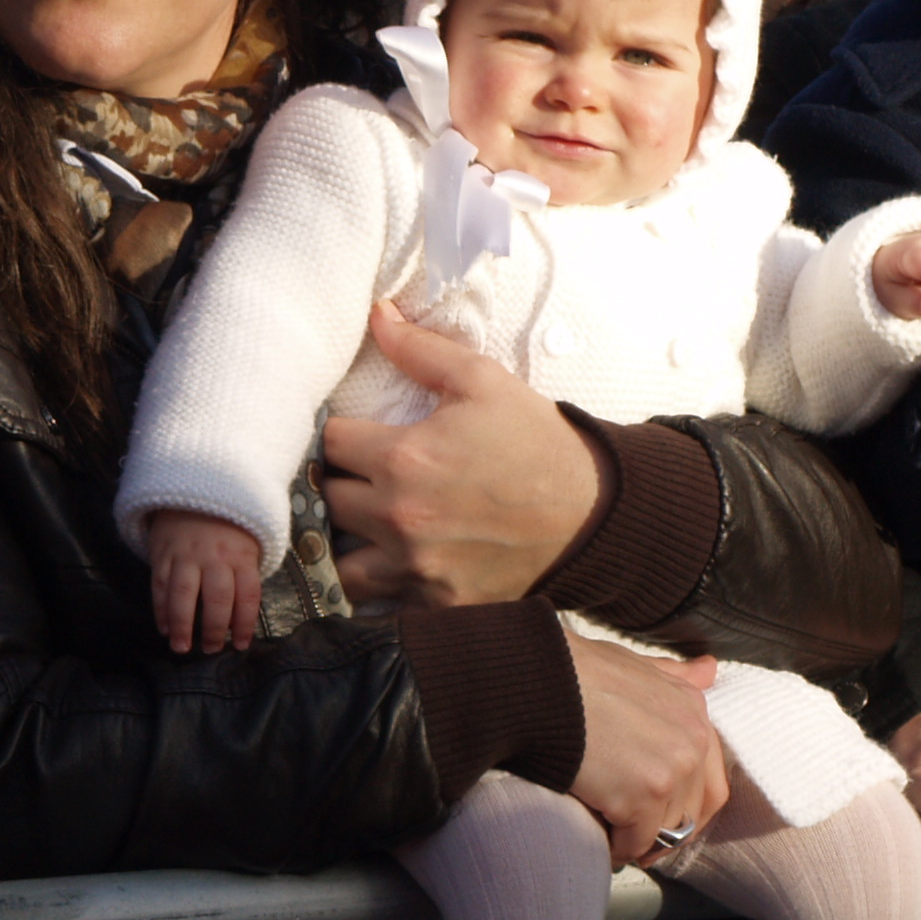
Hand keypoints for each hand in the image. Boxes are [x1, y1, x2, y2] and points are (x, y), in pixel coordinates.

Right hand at [148, 510, 264, 654]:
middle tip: (210, 650)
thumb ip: (245, 577)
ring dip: (182, 624)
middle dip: (213, 629)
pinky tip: (164, 628)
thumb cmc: (227, 528)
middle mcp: (215, 556)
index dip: (244, 624)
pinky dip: (161, 609)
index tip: (240, 645)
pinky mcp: (163, 553)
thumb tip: (239, 620)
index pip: (248, 595)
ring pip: (184, 593)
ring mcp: (186, 555)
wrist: (195, 493)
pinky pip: (160, 584)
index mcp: (241, 556)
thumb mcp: (247, 545)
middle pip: (216, 598)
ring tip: (181, 647)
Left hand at [321, 301, 602, 607]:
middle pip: (328, 499)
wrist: (592, 512)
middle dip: (342, 482)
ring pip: (340, 561)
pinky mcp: (436, 602)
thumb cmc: (537, 442)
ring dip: (349, 541)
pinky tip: (397, 562)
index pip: (331, 442)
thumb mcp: (484, 381)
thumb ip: (421, 350)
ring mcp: (416, 567)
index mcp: (404, 458)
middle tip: (365, 475)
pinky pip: (380, 602)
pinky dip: (381, 584)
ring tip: (369, 524)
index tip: (358, 435)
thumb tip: (376, 316)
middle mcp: (400, 517)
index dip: (340, 433)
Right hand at [566, 635, 732, 868]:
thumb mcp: (635, 665)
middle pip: (693, 811)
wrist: (538, 684)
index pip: (710, 780)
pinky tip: (601, 842)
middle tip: (636, 840)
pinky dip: (618, 849)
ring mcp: (671, 770)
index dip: (685, 806)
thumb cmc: (575, 674)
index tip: (661, 819)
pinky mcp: (643, 797)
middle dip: (665, 831)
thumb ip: (673, 676)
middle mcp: (692, 741)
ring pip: (665, 832)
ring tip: (614, 837)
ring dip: (640, 840)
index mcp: (693, 710)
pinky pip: (635, 842)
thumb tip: (708, 669)